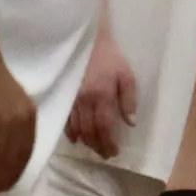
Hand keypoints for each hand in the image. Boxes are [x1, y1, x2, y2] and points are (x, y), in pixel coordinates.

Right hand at [67, 36, 138, 157]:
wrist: (87, 40)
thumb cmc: (110, 57)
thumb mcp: (126, 75)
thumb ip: (128, 100)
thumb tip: (130, 123)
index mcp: (102, 96)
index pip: (104, 127)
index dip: (108, 143)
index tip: (114, 152)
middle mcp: (85, 101)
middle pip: (90, 131)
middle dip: (98, 146)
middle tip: (105, 154)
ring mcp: (72, 98)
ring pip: (77, 127)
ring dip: (86, 141)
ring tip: (93, 148)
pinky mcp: (64, 94)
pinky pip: (65, 118)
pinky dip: (70, 131)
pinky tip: (75, 138)